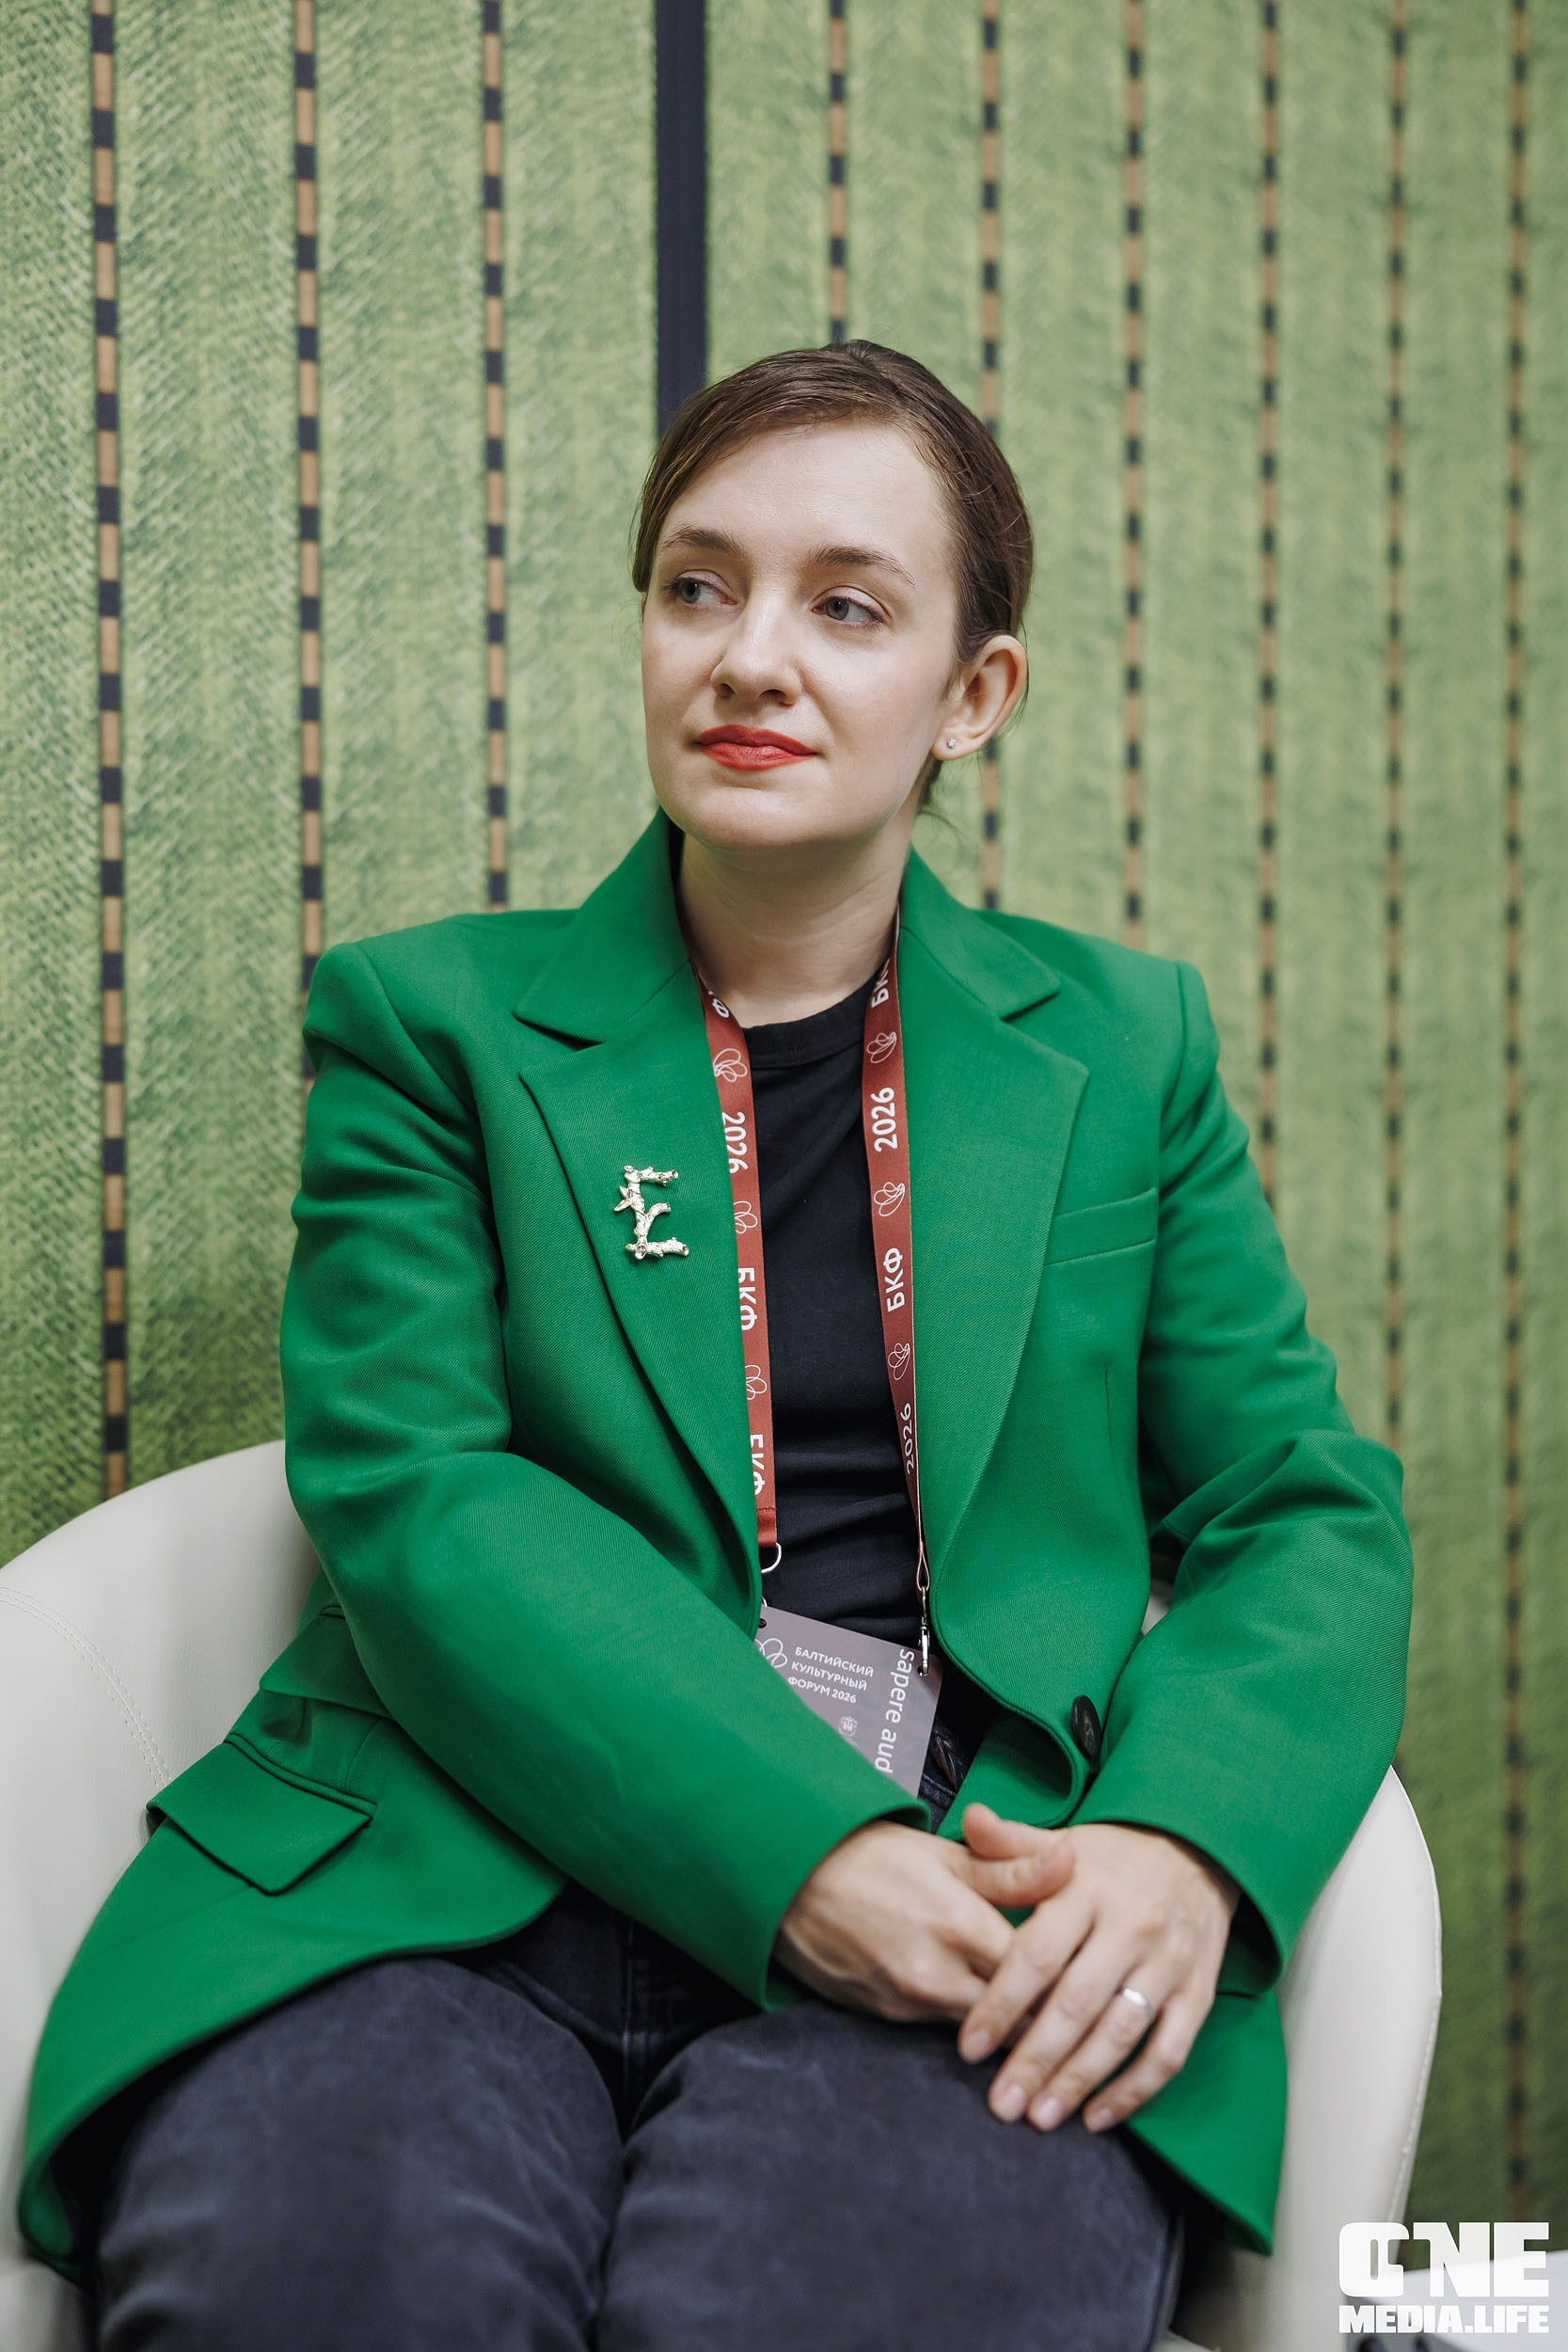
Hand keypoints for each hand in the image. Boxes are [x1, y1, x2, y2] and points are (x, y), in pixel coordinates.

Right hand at [774, 1814, 1075, 2022]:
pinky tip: (994, 2023)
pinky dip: (972, 2028)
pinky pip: (944, 2030)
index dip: (1073, 1977)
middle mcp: (936, 1973)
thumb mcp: (948, 1855)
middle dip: (1051, 2018)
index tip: (1101, 1979)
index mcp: (959, 1924)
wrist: (793, 1877)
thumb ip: (1014, 1868)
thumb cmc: (877, 1856)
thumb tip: (1072, 1857)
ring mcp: (908, 2002)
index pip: (1040, 1972)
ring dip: (1012, 2030)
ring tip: (1051, 2026)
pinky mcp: (887, 2018)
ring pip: (984, 2033)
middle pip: (1017, 2018)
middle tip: (1089, 2018)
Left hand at [954, 1806, 1238, 2132]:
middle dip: (1034, 2059)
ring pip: (1119, 2034)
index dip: (1000, 2004)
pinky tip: (1098, 2116)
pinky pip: (1168, 2052)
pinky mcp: (1198, 1993)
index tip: (968, 2047)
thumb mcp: (1062, 1842)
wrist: (1199, 1849)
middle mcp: (1130, 1926)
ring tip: (1040, 2116)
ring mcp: (1168, 1963)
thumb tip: (970, 1818)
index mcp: (1086, 1889)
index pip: (1037, 1955)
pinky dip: (1135, 2090)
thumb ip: (1011, 1844)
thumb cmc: (1112, 1859)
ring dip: (1078, 2081)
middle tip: (1000, 2103)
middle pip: (1075, 2003)